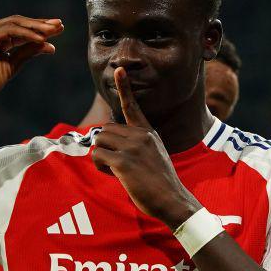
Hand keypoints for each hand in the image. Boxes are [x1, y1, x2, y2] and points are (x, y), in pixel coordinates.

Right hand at [0, 15, 62, 104]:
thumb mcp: (11, 66)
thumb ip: (27, 54)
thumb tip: (50, 46)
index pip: (21, 28)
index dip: (39, 28)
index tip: (58, 30)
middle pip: (20, 22)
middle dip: (40, 24)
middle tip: (60, 25)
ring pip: (15, 24)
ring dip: (36, 27)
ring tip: (53, 31)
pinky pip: (9, 32)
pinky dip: (26, 35)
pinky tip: (40, 39)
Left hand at [91, 67, 196, 228]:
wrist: (173, 200)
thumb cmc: (160, 183)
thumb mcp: (153, 155)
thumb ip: (135, 145)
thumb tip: (109, 141)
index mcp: (148, 133)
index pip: (133, 106)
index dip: (124, 87)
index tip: (119, 70)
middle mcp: (140, 136)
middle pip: (105, 129)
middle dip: (104, 147)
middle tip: (117, 163)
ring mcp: (133, 147)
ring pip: (99, 141)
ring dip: (101, 156)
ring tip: (117, 170)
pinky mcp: (124, 162)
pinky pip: (97, 156)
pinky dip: (100, 167)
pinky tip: (115, 175)